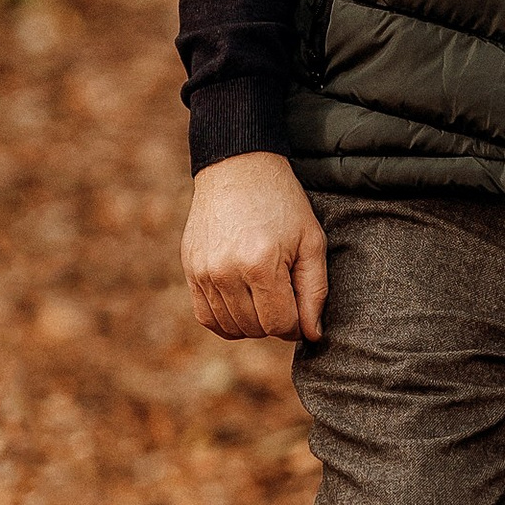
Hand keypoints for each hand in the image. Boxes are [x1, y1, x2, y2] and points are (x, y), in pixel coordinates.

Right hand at [183, 152, 328, 344]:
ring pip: (231, 327)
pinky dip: (227, 321)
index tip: (302, 308)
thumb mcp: (311, 241)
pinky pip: (207, 317)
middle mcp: (226, 272)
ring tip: (265, 296)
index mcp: (261, 264)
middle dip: (276, 322)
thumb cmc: (282, 204)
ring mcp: (203, 272)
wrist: (238, 168)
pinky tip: (243, 304)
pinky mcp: (190, 270)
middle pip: (256, 329)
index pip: (280, 324)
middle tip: (285, 296)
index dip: (297, 324)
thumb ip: (315, 291)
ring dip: (253, 323)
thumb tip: (312, 335)